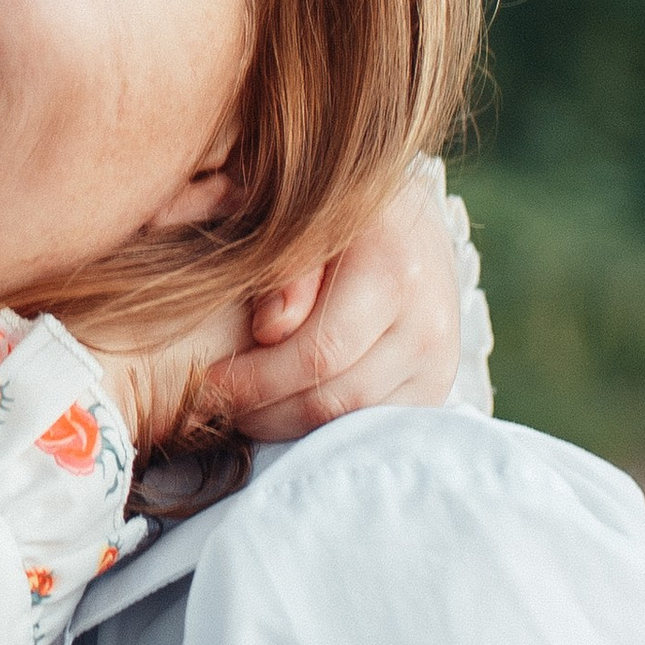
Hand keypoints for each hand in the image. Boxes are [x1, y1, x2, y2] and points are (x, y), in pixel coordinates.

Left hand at [196, 165, 461, 445]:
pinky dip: (321, 427)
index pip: (317, 354)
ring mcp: (438, 363)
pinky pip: (369, 426)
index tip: (206, 380)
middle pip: (332, 400)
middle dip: (263, 411)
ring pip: (349, 423)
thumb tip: (270, 329)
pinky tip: (284, 406)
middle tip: (217, 402)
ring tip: (244, 406)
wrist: (406, 221)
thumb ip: (287, 267)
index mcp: (394, 271)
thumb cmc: (335, 216)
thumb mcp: (303, 219)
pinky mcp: (436, 388)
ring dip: (286, 425)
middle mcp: (428, 324)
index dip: (253, 379)